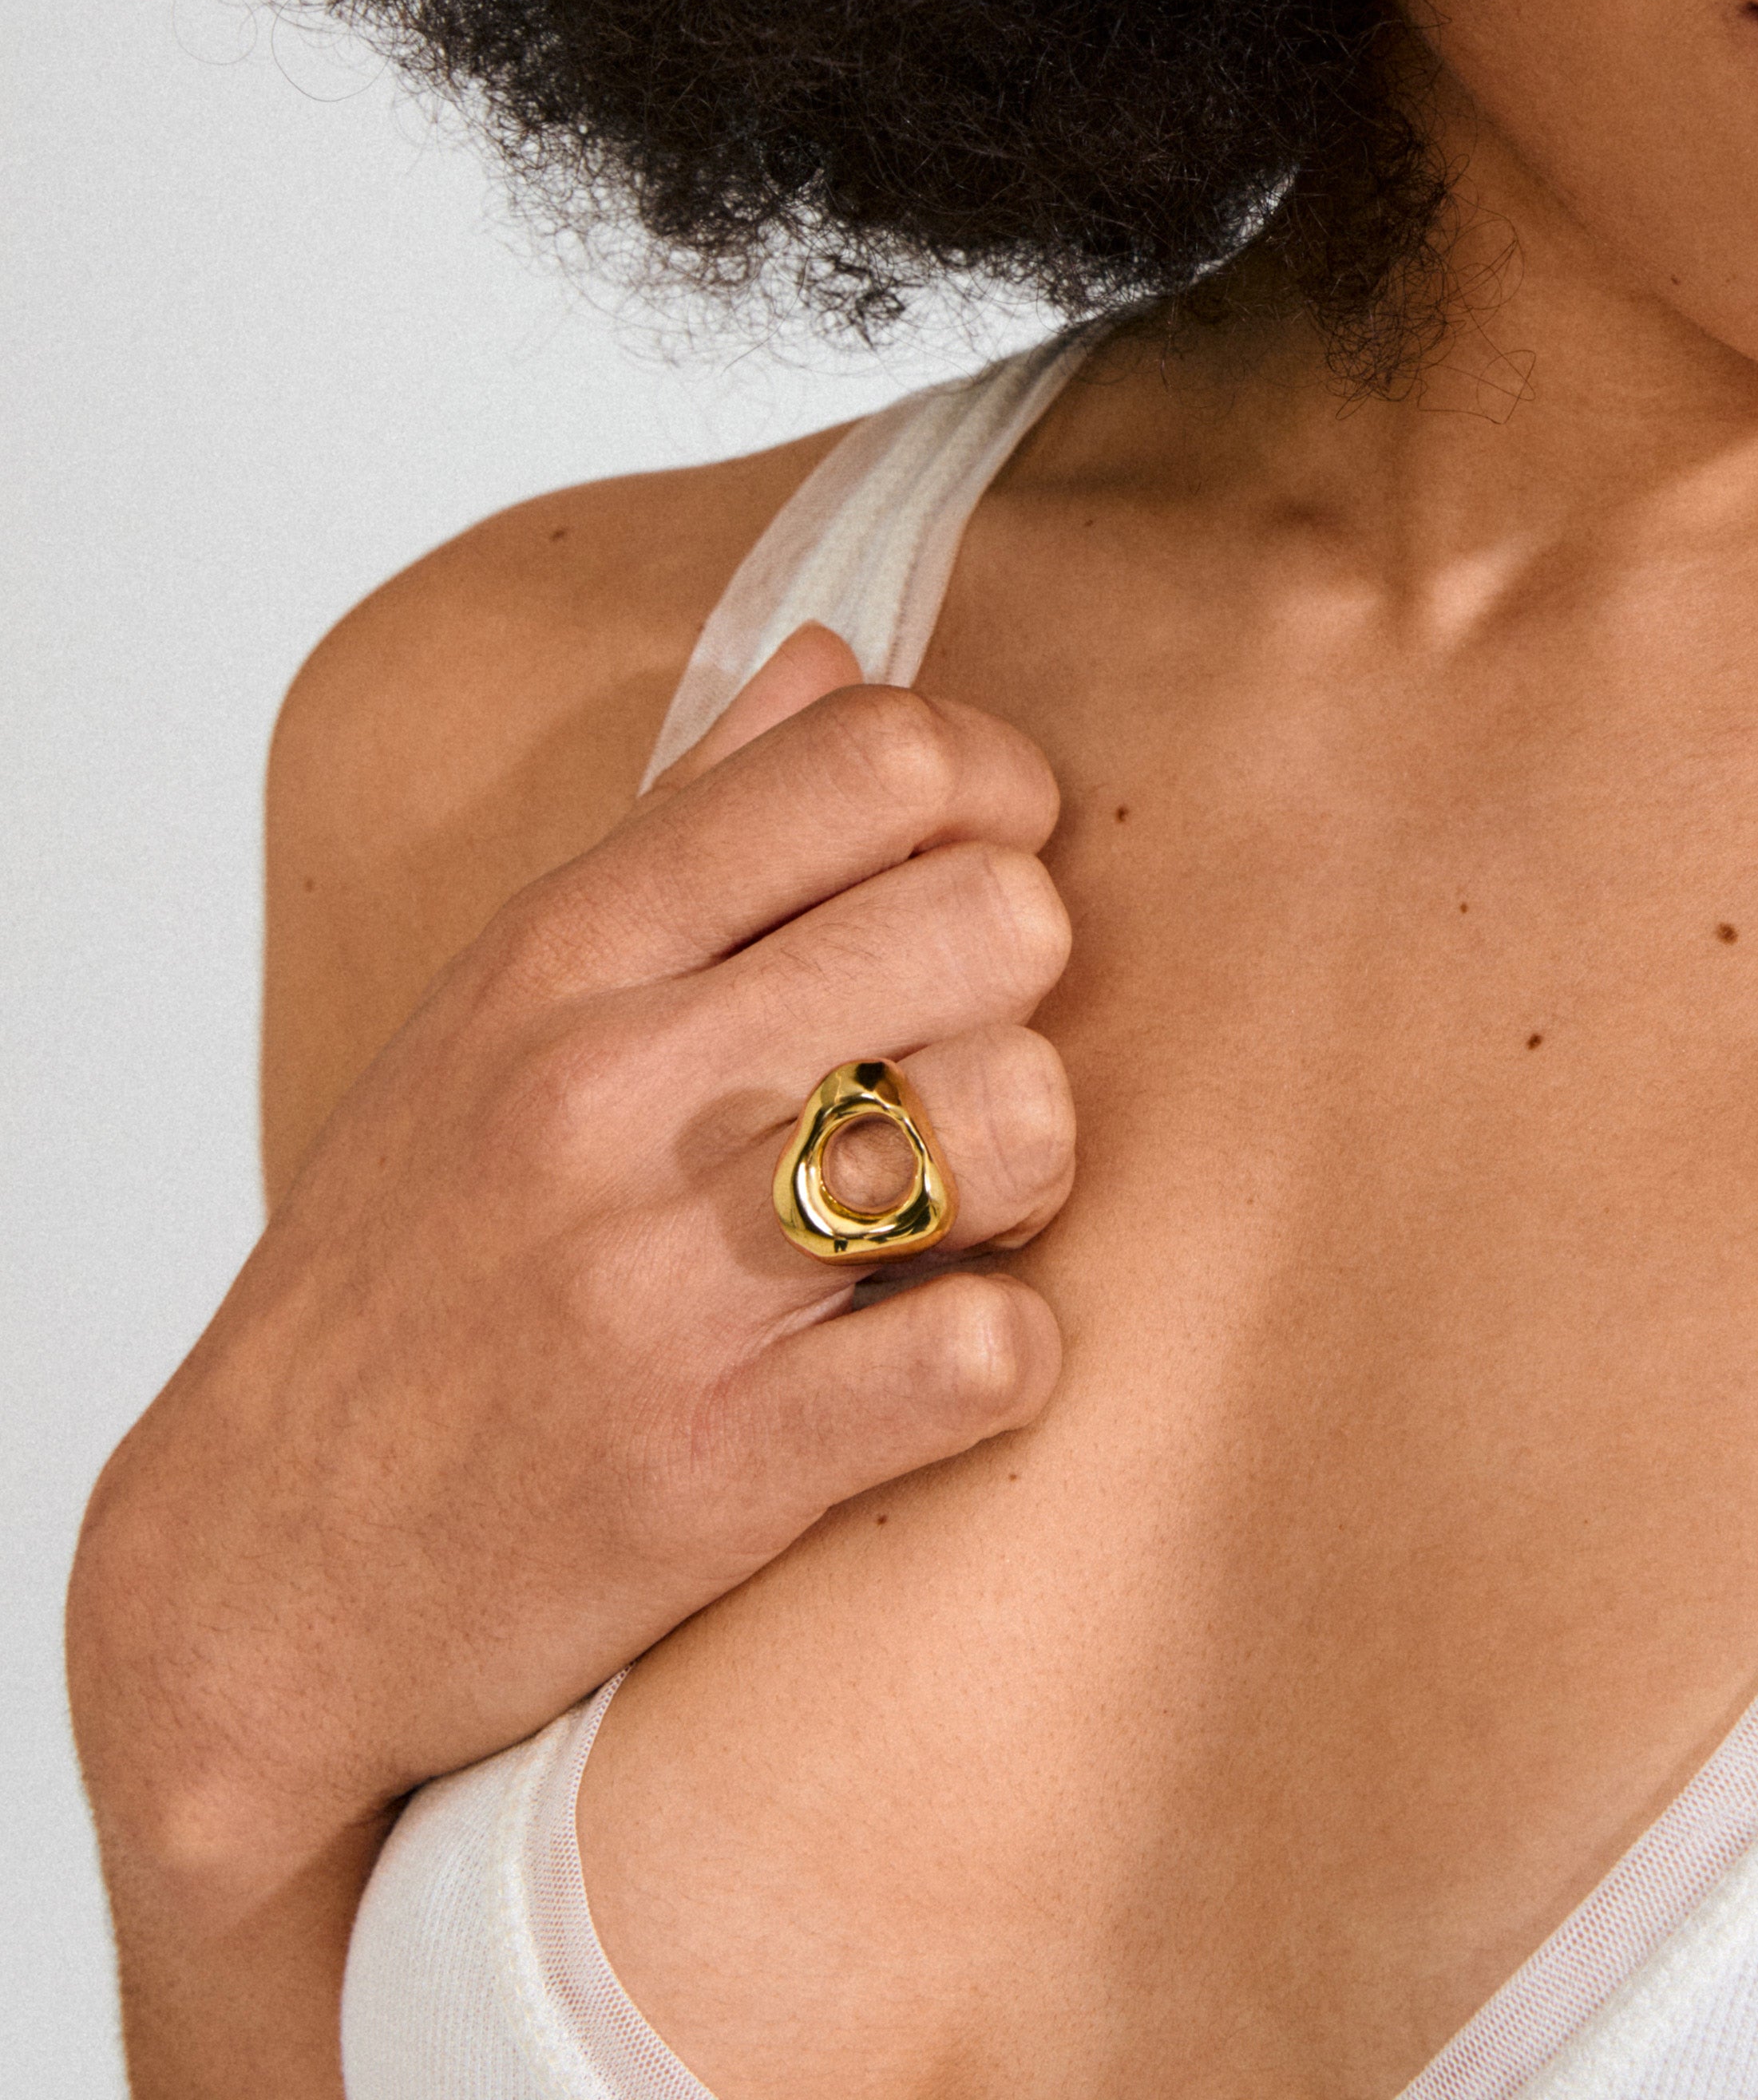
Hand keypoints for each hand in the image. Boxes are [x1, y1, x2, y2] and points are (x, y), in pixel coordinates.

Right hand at [68, 627, 1077, 1907]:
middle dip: (1022, 991)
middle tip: (952, 1063)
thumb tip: (835, 654)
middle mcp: (614, 1087)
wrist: (260, 1570)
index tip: (979, 871)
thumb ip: (691, 819)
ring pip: (1025, 1116)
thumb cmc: (413, 1260)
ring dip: (1030, 1171)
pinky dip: (1003, 1357)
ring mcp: (663, 1279)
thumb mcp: (505, 1001)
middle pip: (1000, 919)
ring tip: (949, 1212)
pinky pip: (992, 1350)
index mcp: (572, 949)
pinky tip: (929, 1359)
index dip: (998, 795)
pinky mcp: (718, 1463)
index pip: (882, 758)